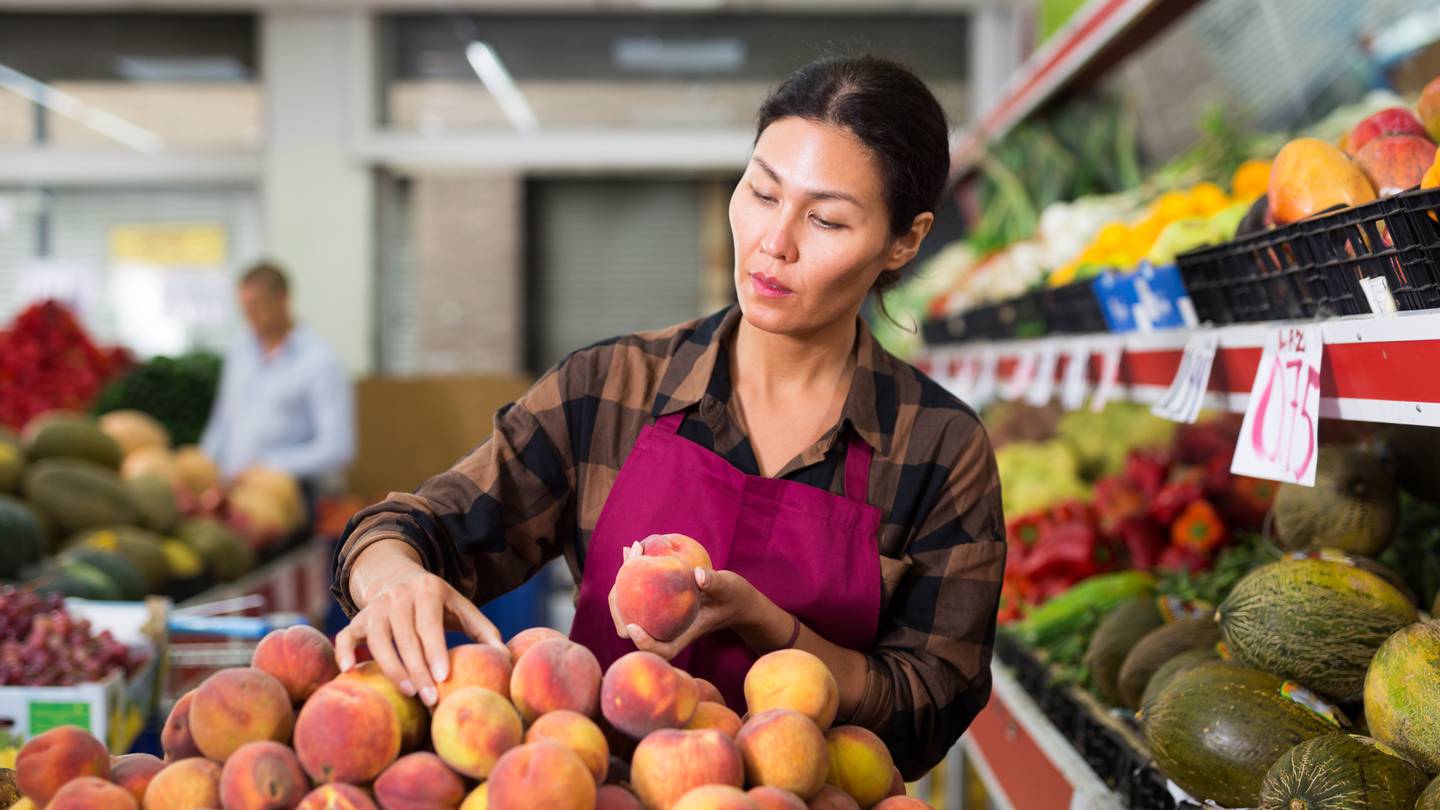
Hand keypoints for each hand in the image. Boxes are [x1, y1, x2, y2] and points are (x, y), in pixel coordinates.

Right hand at [336, 558, 502, 707]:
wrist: (397, 576)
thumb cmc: (437, 603)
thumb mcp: (461, 606)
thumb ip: (483, 629)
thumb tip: (505, 657)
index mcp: (427, 590)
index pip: (430, 625)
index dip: (435, 651)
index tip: (443, 677)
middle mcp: (398, 596)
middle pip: (405, 637)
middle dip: (417, 670)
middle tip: (430, 698)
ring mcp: (375, 607)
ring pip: (377, 639)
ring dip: (391, 667)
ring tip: (408, 692)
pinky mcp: (357, 618)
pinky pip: (345, 636)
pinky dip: (344, 652)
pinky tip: (350, 672)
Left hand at [608, 542, 765, 659]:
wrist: (735, 599)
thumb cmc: (733, 597)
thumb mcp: (728, 588)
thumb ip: (715, 582)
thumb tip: (699, 574)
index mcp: (684, 634)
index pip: (661, 649)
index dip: (643, 643)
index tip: (633, 627)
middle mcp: (667, 628)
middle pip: (633, 630)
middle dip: (619, 608)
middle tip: (621, 578)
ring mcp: (661, 617)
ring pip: (631, 608)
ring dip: (623, 582)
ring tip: (631, 552)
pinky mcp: (658, 603)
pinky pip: (639, 591)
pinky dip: (634, 571)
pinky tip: (636, 548)